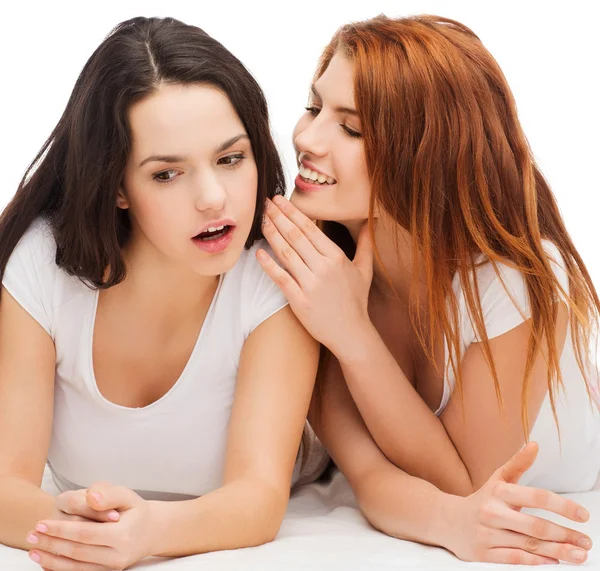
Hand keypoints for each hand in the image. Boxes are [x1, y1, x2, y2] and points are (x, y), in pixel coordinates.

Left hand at [26, 483, 153, 570]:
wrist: (150, 531)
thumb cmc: (134, 510)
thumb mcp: (126, 495)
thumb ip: (108, 493)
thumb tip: (90, 497)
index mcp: (122, 535)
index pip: (84, 533)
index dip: (60, 529)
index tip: (41, 523)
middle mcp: (117, 556)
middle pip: (77, 551)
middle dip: (51, 544)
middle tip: (31, 535)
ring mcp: (112, 568)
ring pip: (75, 567)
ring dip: (51, 560)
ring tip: (33, 551)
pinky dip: (61, 569)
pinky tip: (47, 561)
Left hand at [259, 196, 372, 355]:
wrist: (351, 333)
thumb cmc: (356, 301)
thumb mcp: (364, 270)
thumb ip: (366, 245)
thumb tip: (371, 224)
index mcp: (336, 257)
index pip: (310, 228)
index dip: (292, 212)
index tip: (280, 200)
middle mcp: (323, 267)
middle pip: (295, 236)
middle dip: (278, 217)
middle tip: (265, 203)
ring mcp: (310, 284)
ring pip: (286, 253)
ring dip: (271, 234)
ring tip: (261, 221)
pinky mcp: (299, 300)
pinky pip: (280, 278)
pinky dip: (269, 264)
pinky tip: (259, 253)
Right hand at [446, 442, 591, 564]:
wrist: (447, 520)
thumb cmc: (482, 500)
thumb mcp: (497, 480)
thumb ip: (517, 464)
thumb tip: (534, 445)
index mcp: (498, 492)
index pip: (535, 496)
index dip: (561, 505)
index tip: (582, 515)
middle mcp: (492, 512)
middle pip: (535, 526)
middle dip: (565, 534)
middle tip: (586, 541)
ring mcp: (488, 534)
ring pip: (529, 545)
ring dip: (558, 551)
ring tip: (579, 554)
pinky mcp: (484, 553)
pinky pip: (515, 559)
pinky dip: (537, 561)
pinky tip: (554, 560)